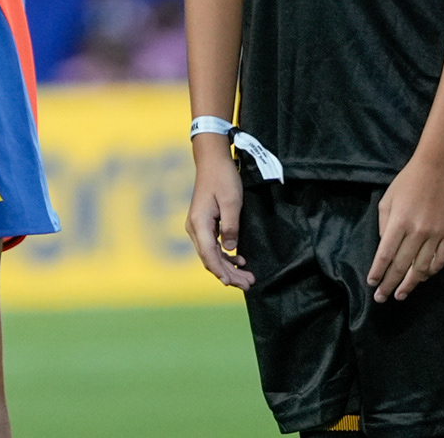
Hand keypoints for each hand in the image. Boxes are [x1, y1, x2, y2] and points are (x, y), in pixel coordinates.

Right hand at [185, 138, 253, 290]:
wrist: (212, 159)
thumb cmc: (223, 177)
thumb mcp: (231, 201)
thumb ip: (231, 226)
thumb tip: (230, 249)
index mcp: (199, 224)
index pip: (209, 255)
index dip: (221, 271)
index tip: (232, 283)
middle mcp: (195, 228)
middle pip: (210, 258)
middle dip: (229, 274)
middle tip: (248, 284)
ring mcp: (198, 226)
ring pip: (212, 254)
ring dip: (228, 267)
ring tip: (246, 277)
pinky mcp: (204, 224)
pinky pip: (213, 246)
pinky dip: (225, 255)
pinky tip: (239, 260)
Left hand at [368, 156, 443, 302]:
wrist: (439, 168)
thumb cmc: (408, 181)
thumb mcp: (388, 199)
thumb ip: (384, 225)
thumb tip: (385, 248)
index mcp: (399, 222)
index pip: (385, 255)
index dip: (378, 272)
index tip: (372, 284)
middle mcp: (417, 231)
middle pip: (401, 266)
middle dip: (389, 284)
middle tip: (381, 298)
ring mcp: (435, 234)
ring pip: (421, 268)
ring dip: (410, 284)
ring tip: (400, 294)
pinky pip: (440, 259)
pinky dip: (431, 272)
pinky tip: (423, 277)